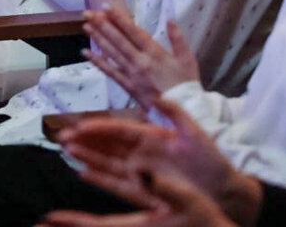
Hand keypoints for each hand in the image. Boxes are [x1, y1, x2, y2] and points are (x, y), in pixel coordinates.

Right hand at [58, 97, 257, 223]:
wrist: (223, 187)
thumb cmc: (210, 160)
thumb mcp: (194, 131)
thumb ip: (176, 113)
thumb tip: (160, 97)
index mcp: (153, 136)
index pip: (120, 128)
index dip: (100, 127)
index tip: (81, 124)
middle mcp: (143, 152)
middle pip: (109, 145)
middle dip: (86, 140)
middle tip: (62, 137)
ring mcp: (143, 170)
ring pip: (109, 162)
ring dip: (88, 157)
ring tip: (68, 152)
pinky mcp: (146, 188)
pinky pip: (119, 182)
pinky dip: (101, 177)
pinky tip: (84, 172)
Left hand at [82, 9, 200, 110]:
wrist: (182, 111)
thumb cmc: (186, 83)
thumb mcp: (187, 58)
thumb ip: (177, 38)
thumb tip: (170, 19)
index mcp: (155, 53)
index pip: (133, 31)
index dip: (118, 18)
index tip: (106, 6)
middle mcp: (140, 62)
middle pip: (117, 40)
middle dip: (102, 25)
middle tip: (87, 13)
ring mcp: (132, 74)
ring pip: (111, 53)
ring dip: (98, 39)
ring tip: (85, 27)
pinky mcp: (128, 86)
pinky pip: (110, 72)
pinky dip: (98, 62)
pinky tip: (87, 54)